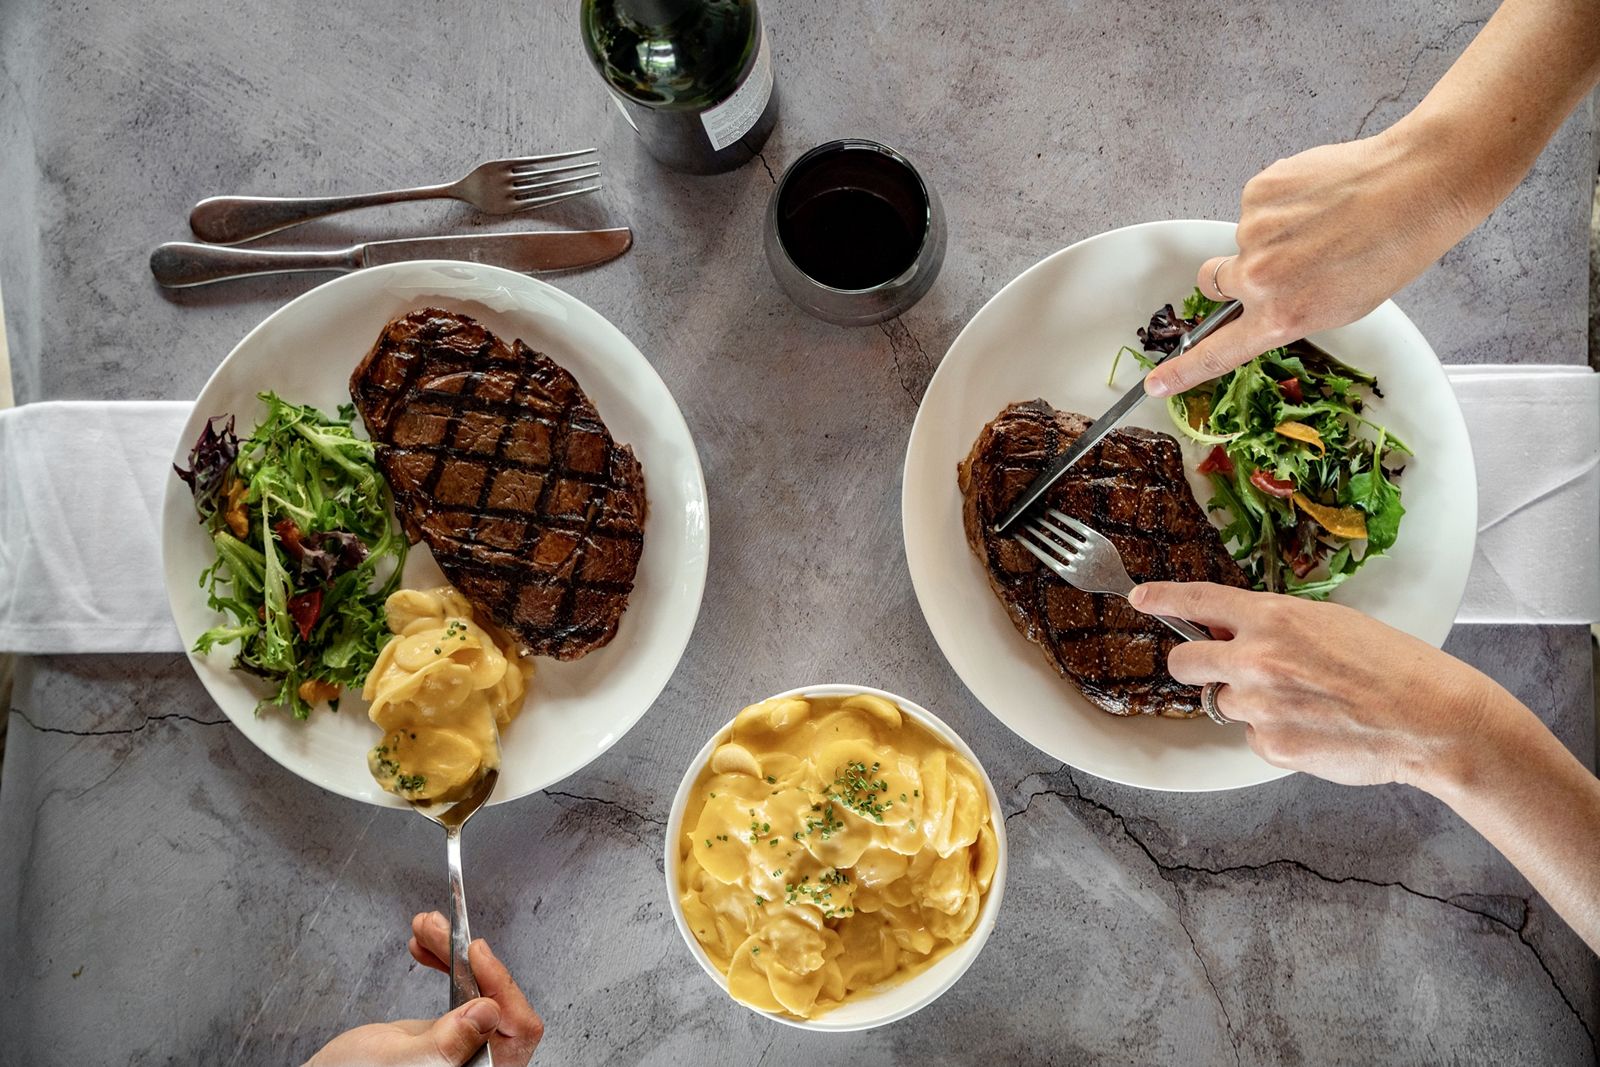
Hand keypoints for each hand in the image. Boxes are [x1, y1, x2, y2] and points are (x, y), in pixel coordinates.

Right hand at [304, 915, 542, 1066]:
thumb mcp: (399, 1062)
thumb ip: (444, 1044)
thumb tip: (487, 1012)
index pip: (516, 1027)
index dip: (500, 985)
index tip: (474, 952)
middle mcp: (478, 1060)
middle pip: (496, 999)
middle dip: (466, 957)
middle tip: (440, 928)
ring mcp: (465, 1046)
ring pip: (477, 987)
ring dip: (451, 952)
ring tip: (426, 927)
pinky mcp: (449, 1032)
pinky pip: (459, 988)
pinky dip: (443, 962)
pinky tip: (426, 947)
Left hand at [1128, 581, 1533, 789]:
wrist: (1431, 719)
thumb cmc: (1393, 666)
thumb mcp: (1330, 623)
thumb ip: (1275, 626)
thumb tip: (1235, 632)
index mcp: (1273, 618)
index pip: (1198, 601)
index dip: (1163, 598)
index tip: (1141, 598)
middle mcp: (1256, 658)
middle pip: (1184, 661)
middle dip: (1196, 664)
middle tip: (1224, 668)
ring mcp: (1258, 705)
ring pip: (1224, 702)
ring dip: (1249, 702)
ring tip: (1305, 702)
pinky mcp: (1268, 746)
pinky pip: (1251, 737)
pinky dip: (1273, 734)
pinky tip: (1314, 728)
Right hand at [1144, 119, 1486, 398]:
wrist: (1416, 186)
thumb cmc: (1392, 249)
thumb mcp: (1340, 306)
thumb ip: (1287, 311)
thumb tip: (1259, 299)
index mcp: (1281, 317)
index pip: (1217, 352)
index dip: (1182, 370)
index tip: (1156, 382)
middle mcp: (1258, 279)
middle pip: (1215, 280)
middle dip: (1236, 272)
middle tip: (1284, 257)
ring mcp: (1253, 233)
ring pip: (1243, 238)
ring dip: (1271, 232)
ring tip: (1322, 221)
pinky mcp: (1258, 192)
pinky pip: (1257, 203)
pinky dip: (1281, 200)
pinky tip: (1318, 197)